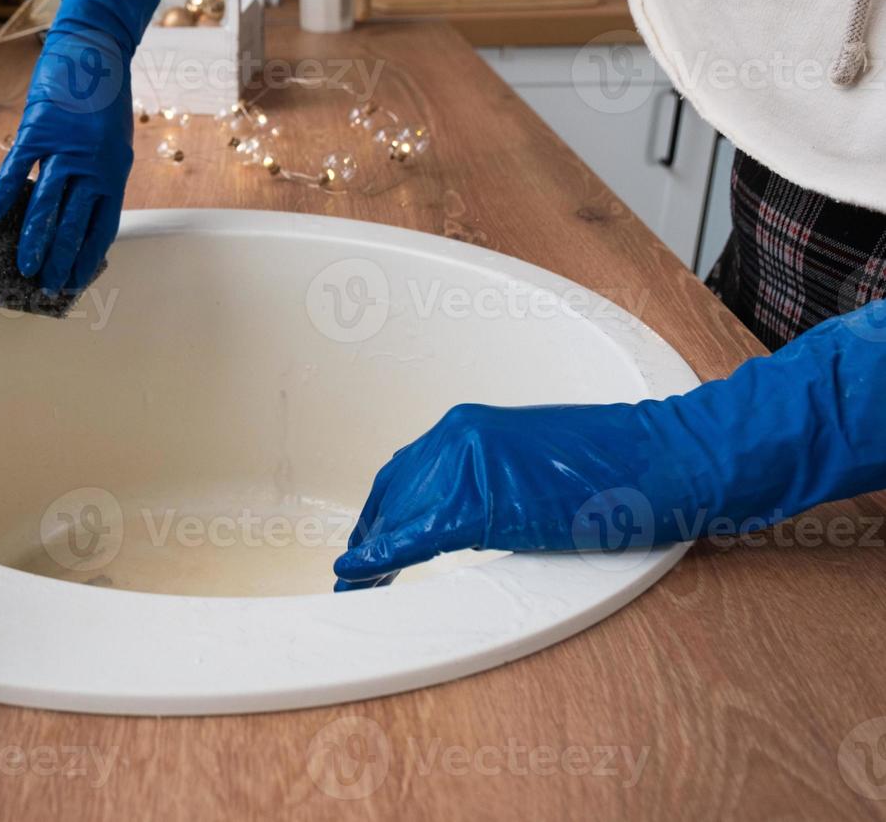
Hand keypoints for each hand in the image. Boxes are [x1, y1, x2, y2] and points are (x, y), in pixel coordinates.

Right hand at [0, 0, 175, 293]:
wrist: (95, 48)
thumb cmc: (104, 97)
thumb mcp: (113, 142)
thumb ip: (96, 177)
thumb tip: (76, 213)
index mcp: (114, 171)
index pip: (102, 226)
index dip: (88, 257)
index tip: (78, 281)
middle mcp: (93, 164)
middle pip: (74, 223)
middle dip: (61, 260)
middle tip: (48, 285)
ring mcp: (65, 147)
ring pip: (46, 205)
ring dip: (34, 240)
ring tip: (25, 267)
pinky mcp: (39, 129)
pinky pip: (17, 169)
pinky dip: (4, 194)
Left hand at [335, 300, 885, 589]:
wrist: (666, 458)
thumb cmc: (614, 466)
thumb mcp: (529, 465)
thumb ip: (485, 480)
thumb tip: (453, 518)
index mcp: (467, 427)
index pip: (402, 475)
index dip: (377, 515)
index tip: (361, 547)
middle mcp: (457, 437)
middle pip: (391, 497)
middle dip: (368, 538)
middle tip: (351, 577)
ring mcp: (468, 464)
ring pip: (397, 517)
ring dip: (370, 556)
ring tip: (353, 590)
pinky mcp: (485, 501)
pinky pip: (416, 536)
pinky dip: (381, 558)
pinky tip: (360, 575)